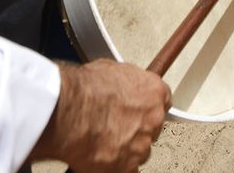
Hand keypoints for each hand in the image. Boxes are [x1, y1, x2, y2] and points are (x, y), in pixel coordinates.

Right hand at [32, 60, 170, 171]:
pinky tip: (101, 157)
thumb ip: (125, 83)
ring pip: (138, 151)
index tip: (139, 111)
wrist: (71, 110)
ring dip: (125, 149)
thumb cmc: (86, 89)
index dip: (146, 108)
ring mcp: (142, 145)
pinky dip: (115, 167)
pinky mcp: (127, 167)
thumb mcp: (111, 70)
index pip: (162, 102)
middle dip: (136, 129)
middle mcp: (153, 119)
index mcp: (154, 92)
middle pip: (151, 128)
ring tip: (103, 142)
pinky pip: (127, 170)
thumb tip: (120, 86)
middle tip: (115, 126)